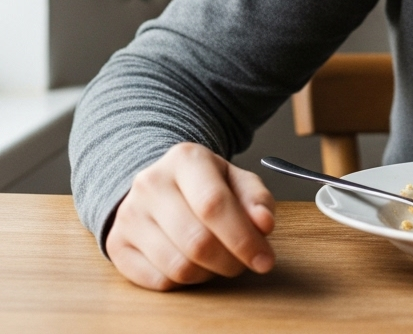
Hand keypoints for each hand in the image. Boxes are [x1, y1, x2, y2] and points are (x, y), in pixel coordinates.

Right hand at [106, 142, 275, 290]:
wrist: (158, 183)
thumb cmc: (204, 184)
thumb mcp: (235, 180)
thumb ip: (256, 199)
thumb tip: (265, 225)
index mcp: (185, 159)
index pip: (214, 205)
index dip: (243, 238)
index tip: (265, 260)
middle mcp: (151, 183)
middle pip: (197, 241)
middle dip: (230, 261)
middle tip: (245, 263)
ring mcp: (129, 214)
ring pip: (178, 266)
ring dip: (209, 274)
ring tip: (220, 260)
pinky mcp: (116, 244)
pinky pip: (158, 281)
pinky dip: (185, 282)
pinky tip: (194, 264)